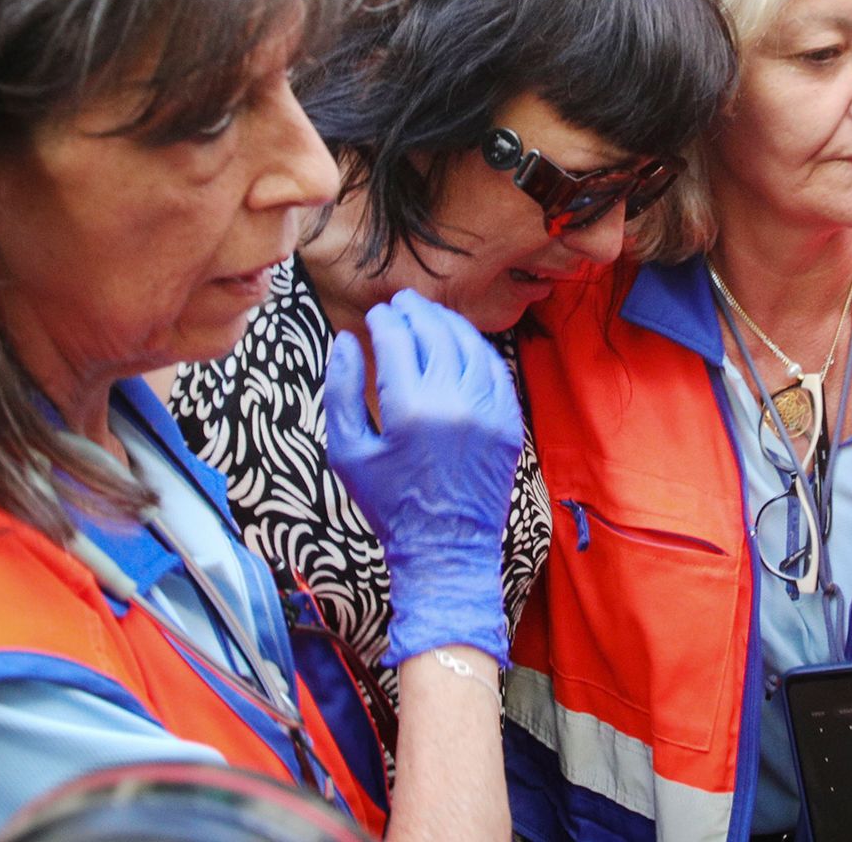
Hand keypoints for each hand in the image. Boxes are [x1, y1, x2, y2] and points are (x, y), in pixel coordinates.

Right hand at [324, 290, 520, 666]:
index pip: (397, 339)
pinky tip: (460, 343)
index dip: (383, 320)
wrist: (445, 549)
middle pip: (435, 333)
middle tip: (401, 303)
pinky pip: (495, 369)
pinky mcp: (509, 422)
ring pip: (470, 344)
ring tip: (429, 316)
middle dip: (415, 312)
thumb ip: (341, 390)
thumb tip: (344, 340)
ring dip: (448, 323)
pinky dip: (476, 349)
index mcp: (409, 409)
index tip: (374, 315)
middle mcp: (454, 402)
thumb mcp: (347, 451)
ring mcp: (488, 411)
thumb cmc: (388, 504)